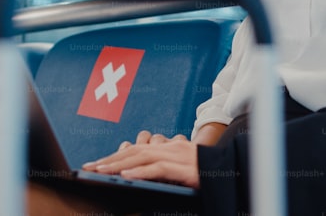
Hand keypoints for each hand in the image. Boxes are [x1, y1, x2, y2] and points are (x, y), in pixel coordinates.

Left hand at [82, 132, 199, 188]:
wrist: (235, 171)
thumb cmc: (208, 174)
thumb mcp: (183, 169)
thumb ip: (164, 168)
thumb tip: (138, 175)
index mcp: (171, 147)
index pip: (137, 149)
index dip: (115, 156)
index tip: (96, 164)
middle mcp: (173, 148)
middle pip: (135, 151)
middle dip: (110, 160)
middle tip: (89, 168)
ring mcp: (180, 156)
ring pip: (143, 158)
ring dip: (120, 165)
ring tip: (101, 172)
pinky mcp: (186, 169)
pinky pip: (160, 169)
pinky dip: (141, 172)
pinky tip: (126, 177)